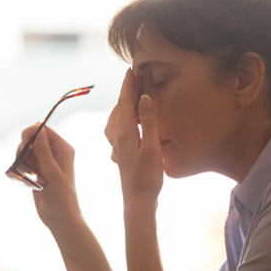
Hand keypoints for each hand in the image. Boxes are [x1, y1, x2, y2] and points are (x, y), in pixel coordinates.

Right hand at [17, 124, 81, 231]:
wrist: (59, 217)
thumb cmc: (61, 196)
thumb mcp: (51, 171)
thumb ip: (43, 150)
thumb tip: (37, 128)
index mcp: (63, 149)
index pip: (44, 130)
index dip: (31, 134)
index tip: (25, 144)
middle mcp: (54, 153)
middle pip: (31, 139)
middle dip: (25, 150)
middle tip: (27, 165)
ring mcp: (44, 162)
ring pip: (25, 151)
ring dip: (22, 161)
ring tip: (29, 176)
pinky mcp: (36, 171)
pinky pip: (23, 163)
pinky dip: (21, 169)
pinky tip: (27, 180)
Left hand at [105, 68, 163, 208]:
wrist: (137, 202)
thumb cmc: (147, 178)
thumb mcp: (152, 148)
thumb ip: (149, 122)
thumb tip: (144, 97)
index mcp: (125, 133)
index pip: (125, 102)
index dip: (128, 85)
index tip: (131, 69)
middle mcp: (118, 137)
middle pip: (120, 108)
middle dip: (127, 91)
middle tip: (136, 77)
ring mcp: (118, 146)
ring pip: (117, 118)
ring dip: (125, 104)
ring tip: (134, 94)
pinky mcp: (122, 153)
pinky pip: (119, 128)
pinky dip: (125, 118)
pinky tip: (131, 122)